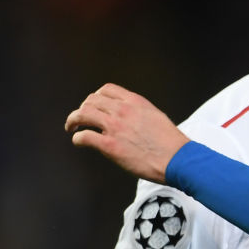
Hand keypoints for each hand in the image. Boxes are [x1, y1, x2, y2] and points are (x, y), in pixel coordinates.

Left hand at [65, 83, 188, 183]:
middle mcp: (122, 110)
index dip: (97, 97)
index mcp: (135, 102)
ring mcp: (114, 127)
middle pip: (91, 100)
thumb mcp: (156, 116)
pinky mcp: (109, 145)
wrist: (177, 159)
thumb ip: (140, 113)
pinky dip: (77, 139)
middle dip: (83, 108)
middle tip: (80, 118)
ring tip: (72, 127)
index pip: (107, 90)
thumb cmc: (171, 143)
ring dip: (73, 120)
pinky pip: (84, 137)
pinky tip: (79, 142)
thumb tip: (130, 118)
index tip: (95, 106)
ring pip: (82, 114)